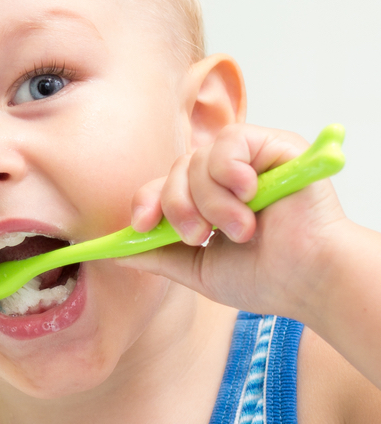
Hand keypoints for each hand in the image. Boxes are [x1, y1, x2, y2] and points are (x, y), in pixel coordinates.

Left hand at [115, 123, 350, 321]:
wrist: (307, 282)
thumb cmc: (263, 277)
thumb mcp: (196, 268)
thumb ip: (157, 255)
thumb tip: (115, 251)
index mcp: (207, 200)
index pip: (161, 186)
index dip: (146, 202)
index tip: (142, 226)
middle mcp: (225, 175)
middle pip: (175, 170)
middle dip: (178, 207)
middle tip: (201, 237)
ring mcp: (249, 159)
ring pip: (197, 159)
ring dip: (210, 200)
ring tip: (240, 229)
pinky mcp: (274, 146)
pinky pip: (230, 141)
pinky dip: (229, 171)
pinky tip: (248, 194)